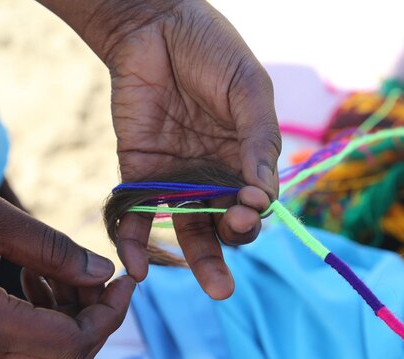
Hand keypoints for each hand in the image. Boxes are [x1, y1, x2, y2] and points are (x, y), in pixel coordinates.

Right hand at [0, 182, 134, 358]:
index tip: (126, 278)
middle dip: (99, 319)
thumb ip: (54, 249)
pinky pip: (28, 344)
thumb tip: (103, 272)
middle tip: (99, 274)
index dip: (112, 312)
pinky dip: (48, 314)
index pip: (77, 342)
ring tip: (59, 267)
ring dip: (73, 315)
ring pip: (52, 356)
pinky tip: (36, 274)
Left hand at [38, 0, 280, 298]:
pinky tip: (138, 268)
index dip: (256, 209)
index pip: (257, 199)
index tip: (251, 204)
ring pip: (190, 230)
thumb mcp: (248, 90)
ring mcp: (177, 180)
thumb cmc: (211, 51)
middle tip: (233, 242)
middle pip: (227, 224)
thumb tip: (267, 195)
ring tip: (217, 287)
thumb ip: (259, 140)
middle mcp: (214, 175)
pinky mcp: (139, 176)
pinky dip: (136, 243)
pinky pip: (139, 216)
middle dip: (234, 243)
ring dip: (200, 260)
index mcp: (246, 157)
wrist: (153, 25)